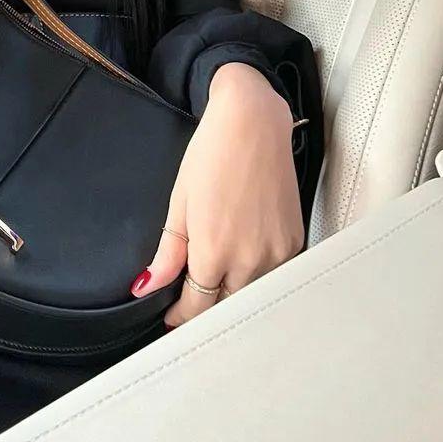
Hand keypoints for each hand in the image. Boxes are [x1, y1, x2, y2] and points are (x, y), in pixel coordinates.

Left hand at [129, 61, 303, 329]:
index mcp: (215, 251)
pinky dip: (258, 277)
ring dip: (235, 295)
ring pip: (254, 294)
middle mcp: (251, 259)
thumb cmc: (211, 154)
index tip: (172, 319)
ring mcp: (278, 252)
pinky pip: (276, 275)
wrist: (252, 122)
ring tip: (217, 284)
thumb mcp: (180, 201)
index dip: (182, 318)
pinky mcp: (295, 240)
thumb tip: (147, 286)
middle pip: (228, 305)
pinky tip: (244, 265)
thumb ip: (168, 251)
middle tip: (192, 302)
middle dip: (208, 310)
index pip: (198, 308)